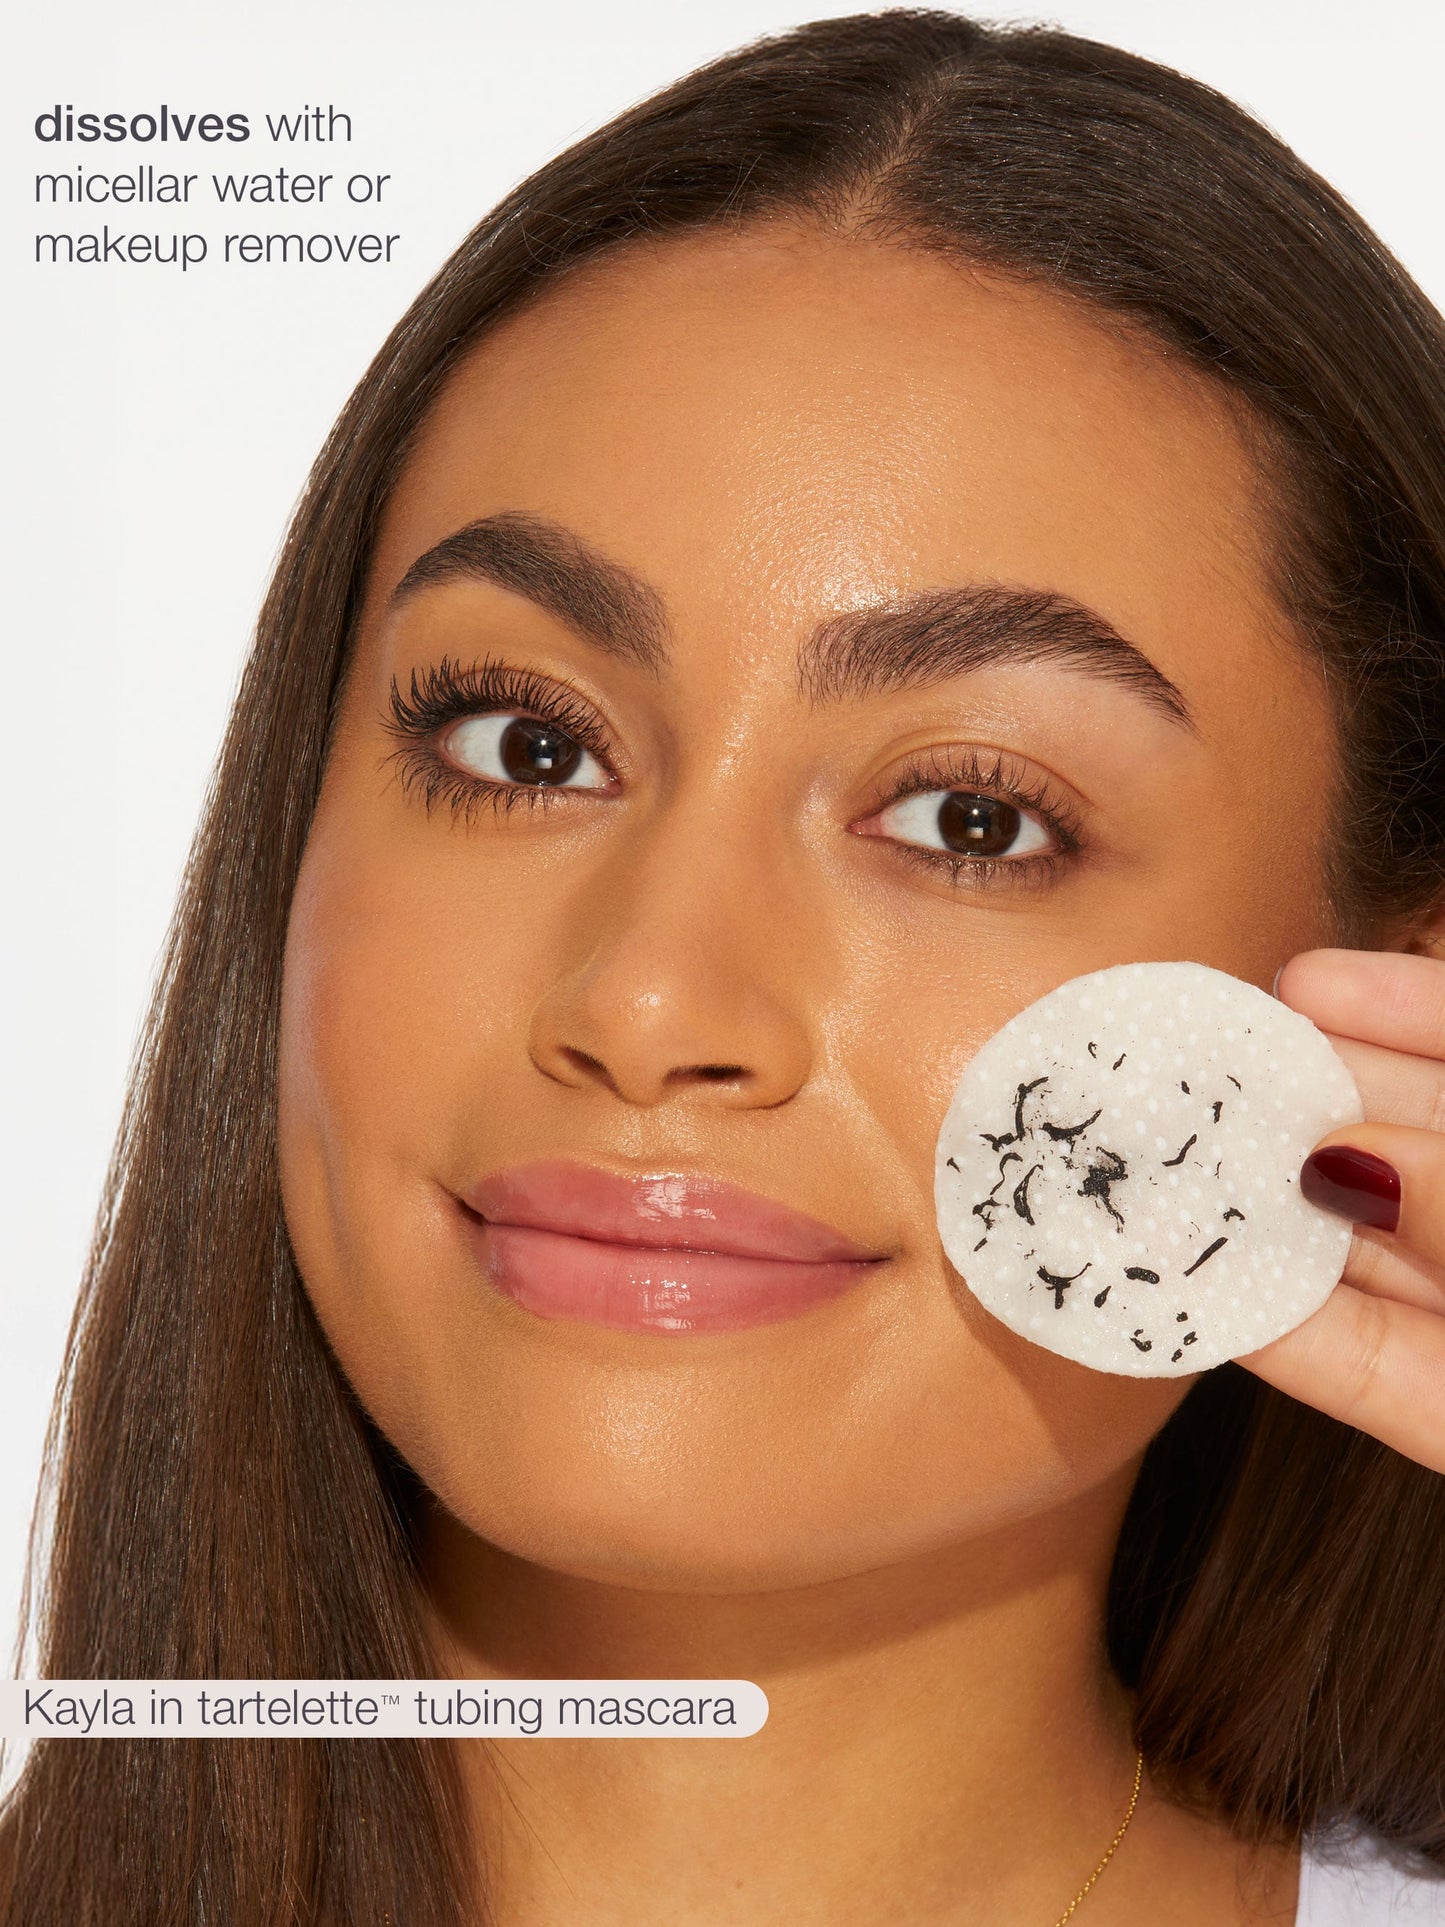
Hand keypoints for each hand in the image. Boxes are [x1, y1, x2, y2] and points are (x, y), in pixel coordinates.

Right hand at [1240, 945, 1444, 1472]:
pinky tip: (1198, 1300)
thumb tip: (1341, 1153)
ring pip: (1371, 1260)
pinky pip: (1371, 1373)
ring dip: (1264, 1224)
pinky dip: (1286, 1339)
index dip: (1400, 1006)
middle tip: (1195, 1080)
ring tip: (1160, 1180)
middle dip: (1304, 1110)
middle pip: (1408, 1147)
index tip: (1302, 983)